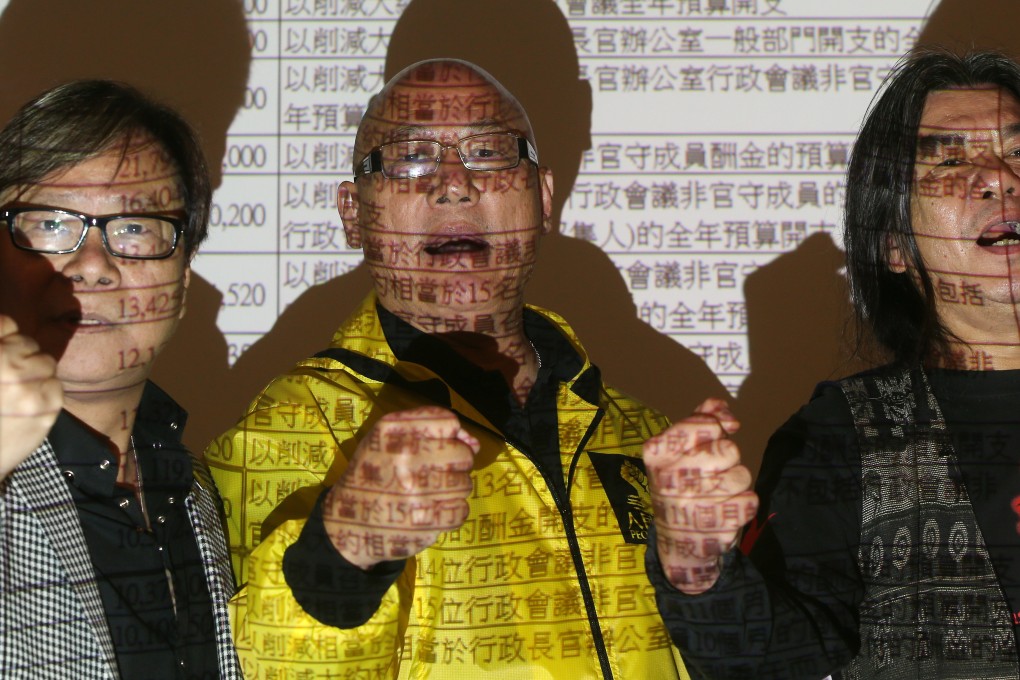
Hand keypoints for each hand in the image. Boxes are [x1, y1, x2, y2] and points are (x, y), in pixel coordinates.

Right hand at [0, 315, 62, 478]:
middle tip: (7, 377)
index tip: (3, 349)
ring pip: (45, 362)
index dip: (3, 337)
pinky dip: (45, 391)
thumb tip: (8, 328)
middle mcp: (7, 369)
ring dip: (34, 373)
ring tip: (17, 392)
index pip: (4, 323)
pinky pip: (56, 383)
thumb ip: (0, 348)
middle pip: (27, 343)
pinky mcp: (49, 406)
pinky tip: (27, 405)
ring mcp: (29, 388)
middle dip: (19, 355)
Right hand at [323, 406, 478, 569]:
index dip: (449, 436)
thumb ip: (431, 427)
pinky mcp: (426, 522)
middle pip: (462, 454)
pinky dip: (449, 513)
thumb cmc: (374, 473)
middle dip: (453, 464)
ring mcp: (416, 492)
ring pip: (464, 484)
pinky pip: (460, 510)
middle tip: (432, 473)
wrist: (349, 523)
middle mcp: (405, 457)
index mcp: (393, 431)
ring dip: (451, 490)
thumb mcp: (388, 438)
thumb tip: (475, 442)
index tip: (436, 447)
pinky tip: (430, 511)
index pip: (448, 422)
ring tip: (428, 493)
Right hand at [643, 398, 757, 594]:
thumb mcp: (680, 447)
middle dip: (727, 458)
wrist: (676, 537)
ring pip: (742, 476)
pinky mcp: (715, 530)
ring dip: (737, 482)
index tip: (710, 439)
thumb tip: (728, 414)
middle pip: (728, 450)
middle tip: (712, 470)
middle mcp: (670, 479)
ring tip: (718, 491)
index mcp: (657, 452)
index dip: (715, 429)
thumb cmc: (681, 480)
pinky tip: (726, 509)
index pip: (704, 425)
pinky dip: (744, 503)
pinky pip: (750, 502)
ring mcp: (692, 508)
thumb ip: (702, 419)